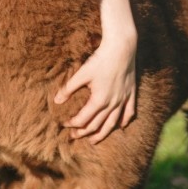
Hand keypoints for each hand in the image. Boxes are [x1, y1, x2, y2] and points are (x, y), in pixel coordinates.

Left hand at [54, 0, 136, 142]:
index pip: (83, 119)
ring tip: (93, 140)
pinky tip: (120, 126)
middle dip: (84, 132)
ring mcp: (123, 100)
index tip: (64, 124)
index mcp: (99, 100)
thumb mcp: (82, 73)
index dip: (72, 123)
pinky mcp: (131, 93)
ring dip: (102, 133)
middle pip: (97, 124)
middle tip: (74, 136)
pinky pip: (128, 112)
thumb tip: (57, 101)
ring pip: (113, 123)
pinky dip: (123, 121)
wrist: (122, 48)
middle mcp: (112, 104)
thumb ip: (69, 88)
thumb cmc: (100, 59)